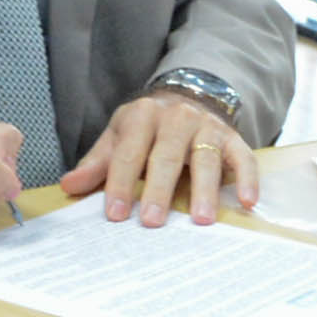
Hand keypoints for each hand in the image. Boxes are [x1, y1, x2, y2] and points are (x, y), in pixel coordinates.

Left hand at [61, 91, 260, 225]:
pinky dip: (247, 178)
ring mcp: (207, 126)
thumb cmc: (148, 127)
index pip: (128, 153)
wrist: (188, 95)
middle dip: (158, 189)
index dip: (120, 184)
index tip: (115, 214)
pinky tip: (247, 202)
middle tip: (152, 221)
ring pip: (206, 158)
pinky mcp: (232, 137)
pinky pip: (243, 157)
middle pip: (166, 156)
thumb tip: (69, 187)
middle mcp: (176, 117)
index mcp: (142, 116)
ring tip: (201, 220)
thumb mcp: (119, 135)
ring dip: (204, 190)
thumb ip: (98, 163)